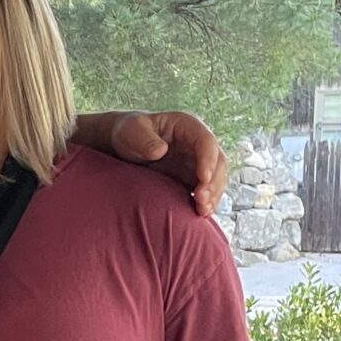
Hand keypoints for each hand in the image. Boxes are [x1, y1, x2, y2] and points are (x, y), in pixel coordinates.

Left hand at [104, 111, 226, 217]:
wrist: (123, 146)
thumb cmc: (128, 133)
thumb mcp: (131, 131)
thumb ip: (144, 140)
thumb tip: (160, 151)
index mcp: (187, 126)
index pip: (206, 142)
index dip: (208, 160)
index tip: (203, 178)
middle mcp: (197, 144)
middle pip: (218, 162)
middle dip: (213, 182)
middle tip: (202, 199)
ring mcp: (197, 161)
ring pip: (216, 178)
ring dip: (213, 195)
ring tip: (203, 210)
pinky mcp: (191, 177)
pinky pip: (206, 190)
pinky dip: (206, 201)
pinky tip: (200, 213)